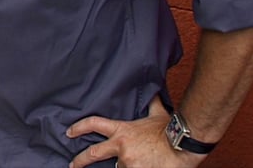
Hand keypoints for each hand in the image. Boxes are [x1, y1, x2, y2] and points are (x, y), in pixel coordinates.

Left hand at [67, 97, 204, 167]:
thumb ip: (150, 105)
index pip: (94, 124)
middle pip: (92, 153)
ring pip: (120, 167)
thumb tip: (152, 93)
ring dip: (127, 166)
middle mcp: (121, 146)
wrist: (183, 144)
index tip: (69, 132)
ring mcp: (127, 162)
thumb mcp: (157, 114)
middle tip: (73, 165)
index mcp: (122, 130)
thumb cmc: (170, 130)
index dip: (79, 127)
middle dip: (79, 161)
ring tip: (141, 160)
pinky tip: (144, 165)